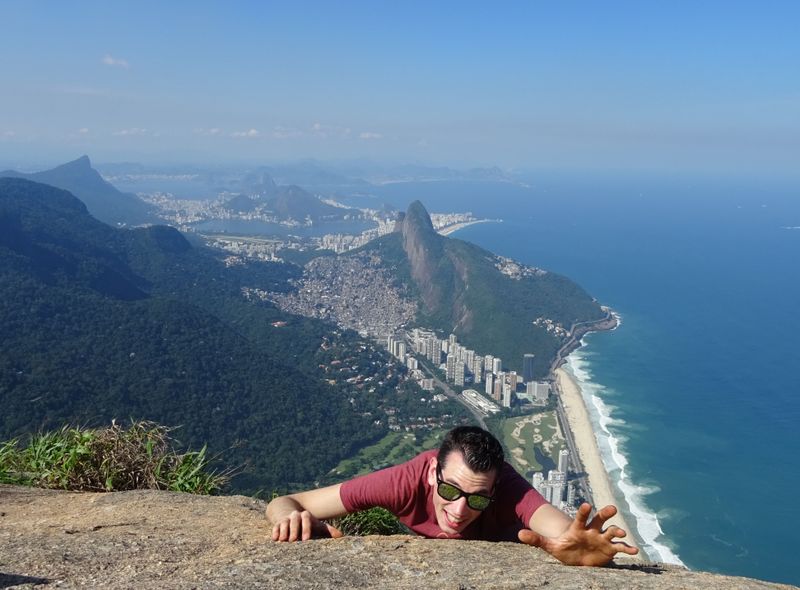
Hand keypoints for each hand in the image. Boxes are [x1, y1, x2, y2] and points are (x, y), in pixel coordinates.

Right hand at [271, 509, 342, 541]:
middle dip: (294, 530)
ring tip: (283, 540)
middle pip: (294, 520)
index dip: (306, 528)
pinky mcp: (277, 523)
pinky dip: (275, 532)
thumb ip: (327, 530)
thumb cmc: (305, 523)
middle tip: (293, 540)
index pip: (306, 518)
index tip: (306, 539)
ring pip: (284, 522)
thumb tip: (341, 535)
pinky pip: (275, 526)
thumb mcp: (316, 525)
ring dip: (283, 531)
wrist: (288, 511)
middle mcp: (295, 516)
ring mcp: (285, 519)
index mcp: (305, 516)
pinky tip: (275, 539)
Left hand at [518, 503, 638, 565]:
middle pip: (600, 519)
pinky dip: (627, 548)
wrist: (575, 557)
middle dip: (606, 513)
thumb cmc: (563, 548)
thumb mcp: (549, 546)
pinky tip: (635, 550)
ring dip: (618, 531)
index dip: (583, 511)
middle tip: (612, 508)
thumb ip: (536, 540)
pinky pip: (620, 548)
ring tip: (622, 533)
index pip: (580, 517)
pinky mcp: (609, 550)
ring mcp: (602, 539)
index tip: (586, 504)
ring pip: (612, 531)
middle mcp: (592, 530)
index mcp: (578, 528)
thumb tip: (519, 534)